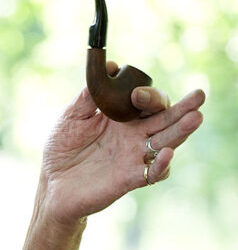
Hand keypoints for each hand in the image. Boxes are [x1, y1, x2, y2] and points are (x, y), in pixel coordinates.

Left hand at [37, 63, 204, 226]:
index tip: (137, 94)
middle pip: (165, 120)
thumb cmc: (61, 148)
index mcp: (122, 119)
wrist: (51, 182)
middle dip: (183, 108)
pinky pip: (152, 173)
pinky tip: (167, 153)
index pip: (147, 104)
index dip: (148, 96)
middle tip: (199, 95)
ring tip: (195, 117)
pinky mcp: (128, 179)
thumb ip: (88, 96)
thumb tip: (109, 67)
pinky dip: (162, 164)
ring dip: (181, 131)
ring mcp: (133, 158)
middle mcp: (133, 137)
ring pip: (166, 142)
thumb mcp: (71, 117)